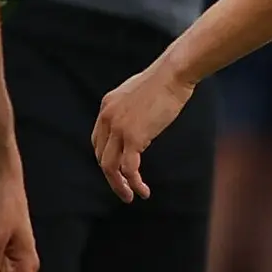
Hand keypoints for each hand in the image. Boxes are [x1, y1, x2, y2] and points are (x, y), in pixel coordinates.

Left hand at [91, 60, 191, 203]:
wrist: (173, 74)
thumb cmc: (164, 82)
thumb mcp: (138, 95)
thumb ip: (131, 110)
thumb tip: (138, 123)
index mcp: (106, 107)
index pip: (98, 141)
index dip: (106, 158)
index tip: (118, 170)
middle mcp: (107, 118)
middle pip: (101, 156)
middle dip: (111, 177)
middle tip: (123, 189)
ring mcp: (118, 128)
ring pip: (110, 167)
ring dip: (120, 185)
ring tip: (131, 196)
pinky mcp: (133, 137)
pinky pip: (128, 168)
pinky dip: (134, 183)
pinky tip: (143, 191)